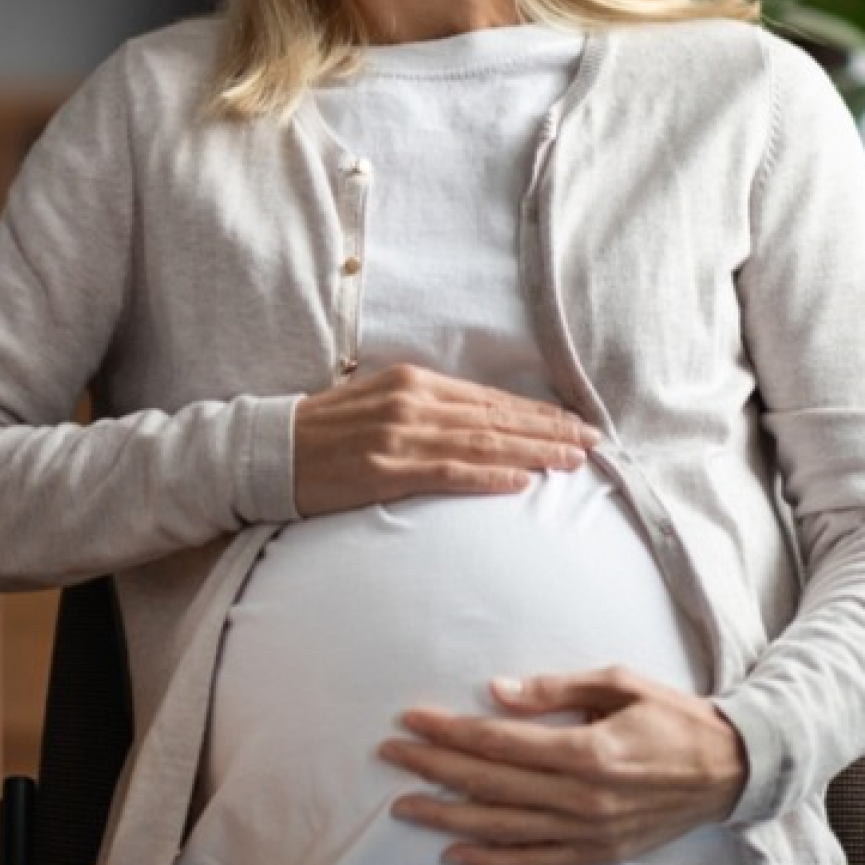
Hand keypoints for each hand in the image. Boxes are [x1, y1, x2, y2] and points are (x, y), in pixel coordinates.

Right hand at [293, 363, 599, 515]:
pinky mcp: (386, 469)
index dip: (535, 412)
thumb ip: (424, 407)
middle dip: (548, 430)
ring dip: (533, 452)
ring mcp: (399, 435)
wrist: (271, 451)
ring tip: (573, 461)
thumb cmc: (325, 431)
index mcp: (411, 381)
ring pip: (481, 443)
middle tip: (593, 442)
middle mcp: (411, 401)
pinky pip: (449, 473)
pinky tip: (521, 482)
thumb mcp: (377, 402)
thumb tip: (476, 423)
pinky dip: (488, 477)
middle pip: (494, 418)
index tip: (574, 423)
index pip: (487, 399)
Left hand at [379, 666, 748, 864]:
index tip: (409, 718)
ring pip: (504, 829)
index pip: (499, 743)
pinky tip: (455, 853)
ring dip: (449, 817)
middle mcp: (584, 799)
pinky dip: (492, 861)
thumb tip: (495, 690)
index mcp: (588, 752)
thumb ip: (553, 690)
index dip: (449, 731)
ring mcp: (590, 833)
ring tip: (404, 805)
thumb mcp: (616, 682)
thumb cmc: (671, 715)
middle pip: (491, 785)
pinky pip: (535, 863)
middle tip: (390, 754)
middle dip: (434, 769)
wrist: (731, 769)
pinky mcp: (598, 854)